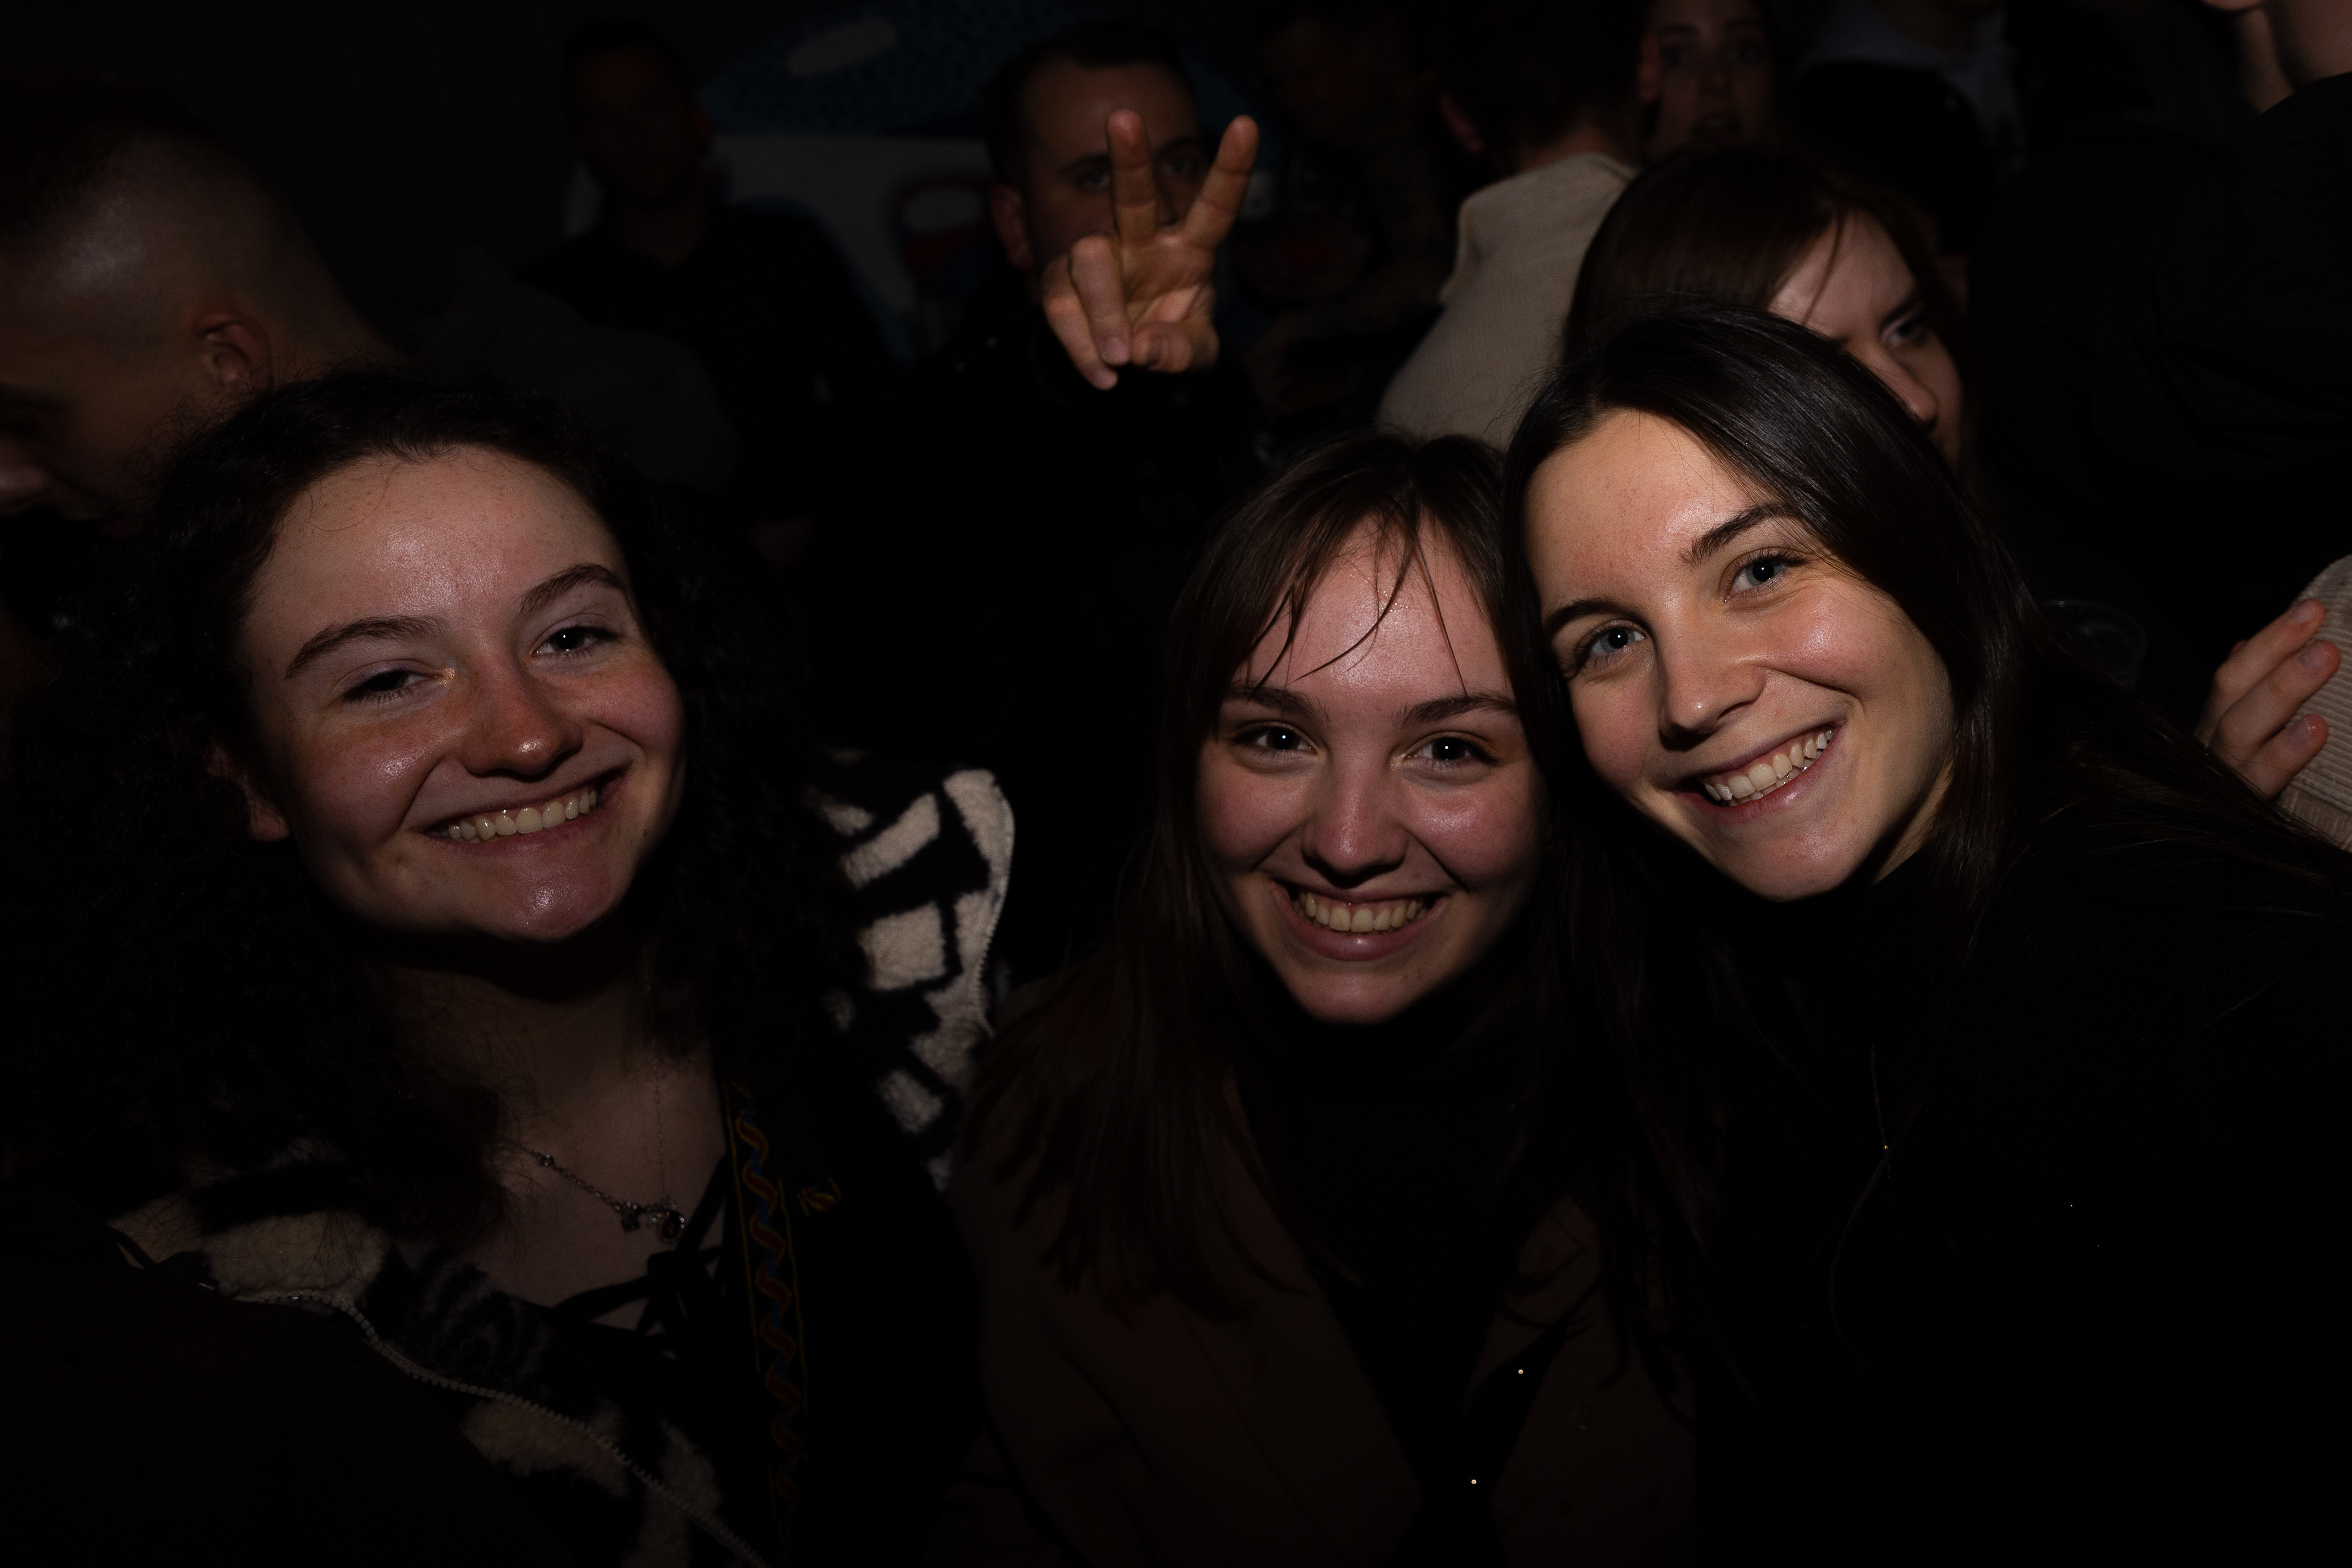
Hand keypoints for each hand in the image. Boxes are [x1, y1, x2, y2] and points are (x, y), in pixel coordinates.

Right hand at [1043, 111, 1259, 389]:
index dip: (1230, 170)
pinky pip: (1061, 305)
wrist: (1122, 367)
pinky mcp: (1062, 284)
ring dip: (1103, 312)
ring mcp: (1099, 259)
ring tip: (1119, 358)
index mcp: (1189, 249)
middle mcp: (1142, 241)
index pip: (1213, 207)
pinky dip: (1079, 345)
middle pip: (1133, 196)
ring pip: (1089, 258)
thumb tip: (1144, 348)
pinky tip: (1102, 373)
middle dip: (1131, 158)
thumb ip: (1181, 352)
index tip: (1246, 124)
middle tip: (1124, 119)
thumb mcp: (1194, 355)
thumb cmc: (1168, 344)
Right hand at [2194, 598, 2336, 798]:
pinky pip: (2257, 783)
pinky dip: (2284, 753)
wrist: (2193, 881)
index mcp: (2212, 732)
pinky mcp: (2239, 818)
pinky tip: (2314, 731)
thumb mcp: (2240, 747)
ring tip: (2325, 658)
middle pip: (2231, 693)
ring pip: (2240, 730)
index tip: (2312, 608)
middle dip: (2275, 653)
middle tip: (2319, 622)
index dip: (2270, 640)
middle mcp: (2209, 755)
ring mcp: (2219, 787)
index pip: (2233, 675)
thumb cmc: (2237, 798)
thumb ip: (2245, 700)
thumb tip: (2246, 645)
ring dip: (2283, 689)